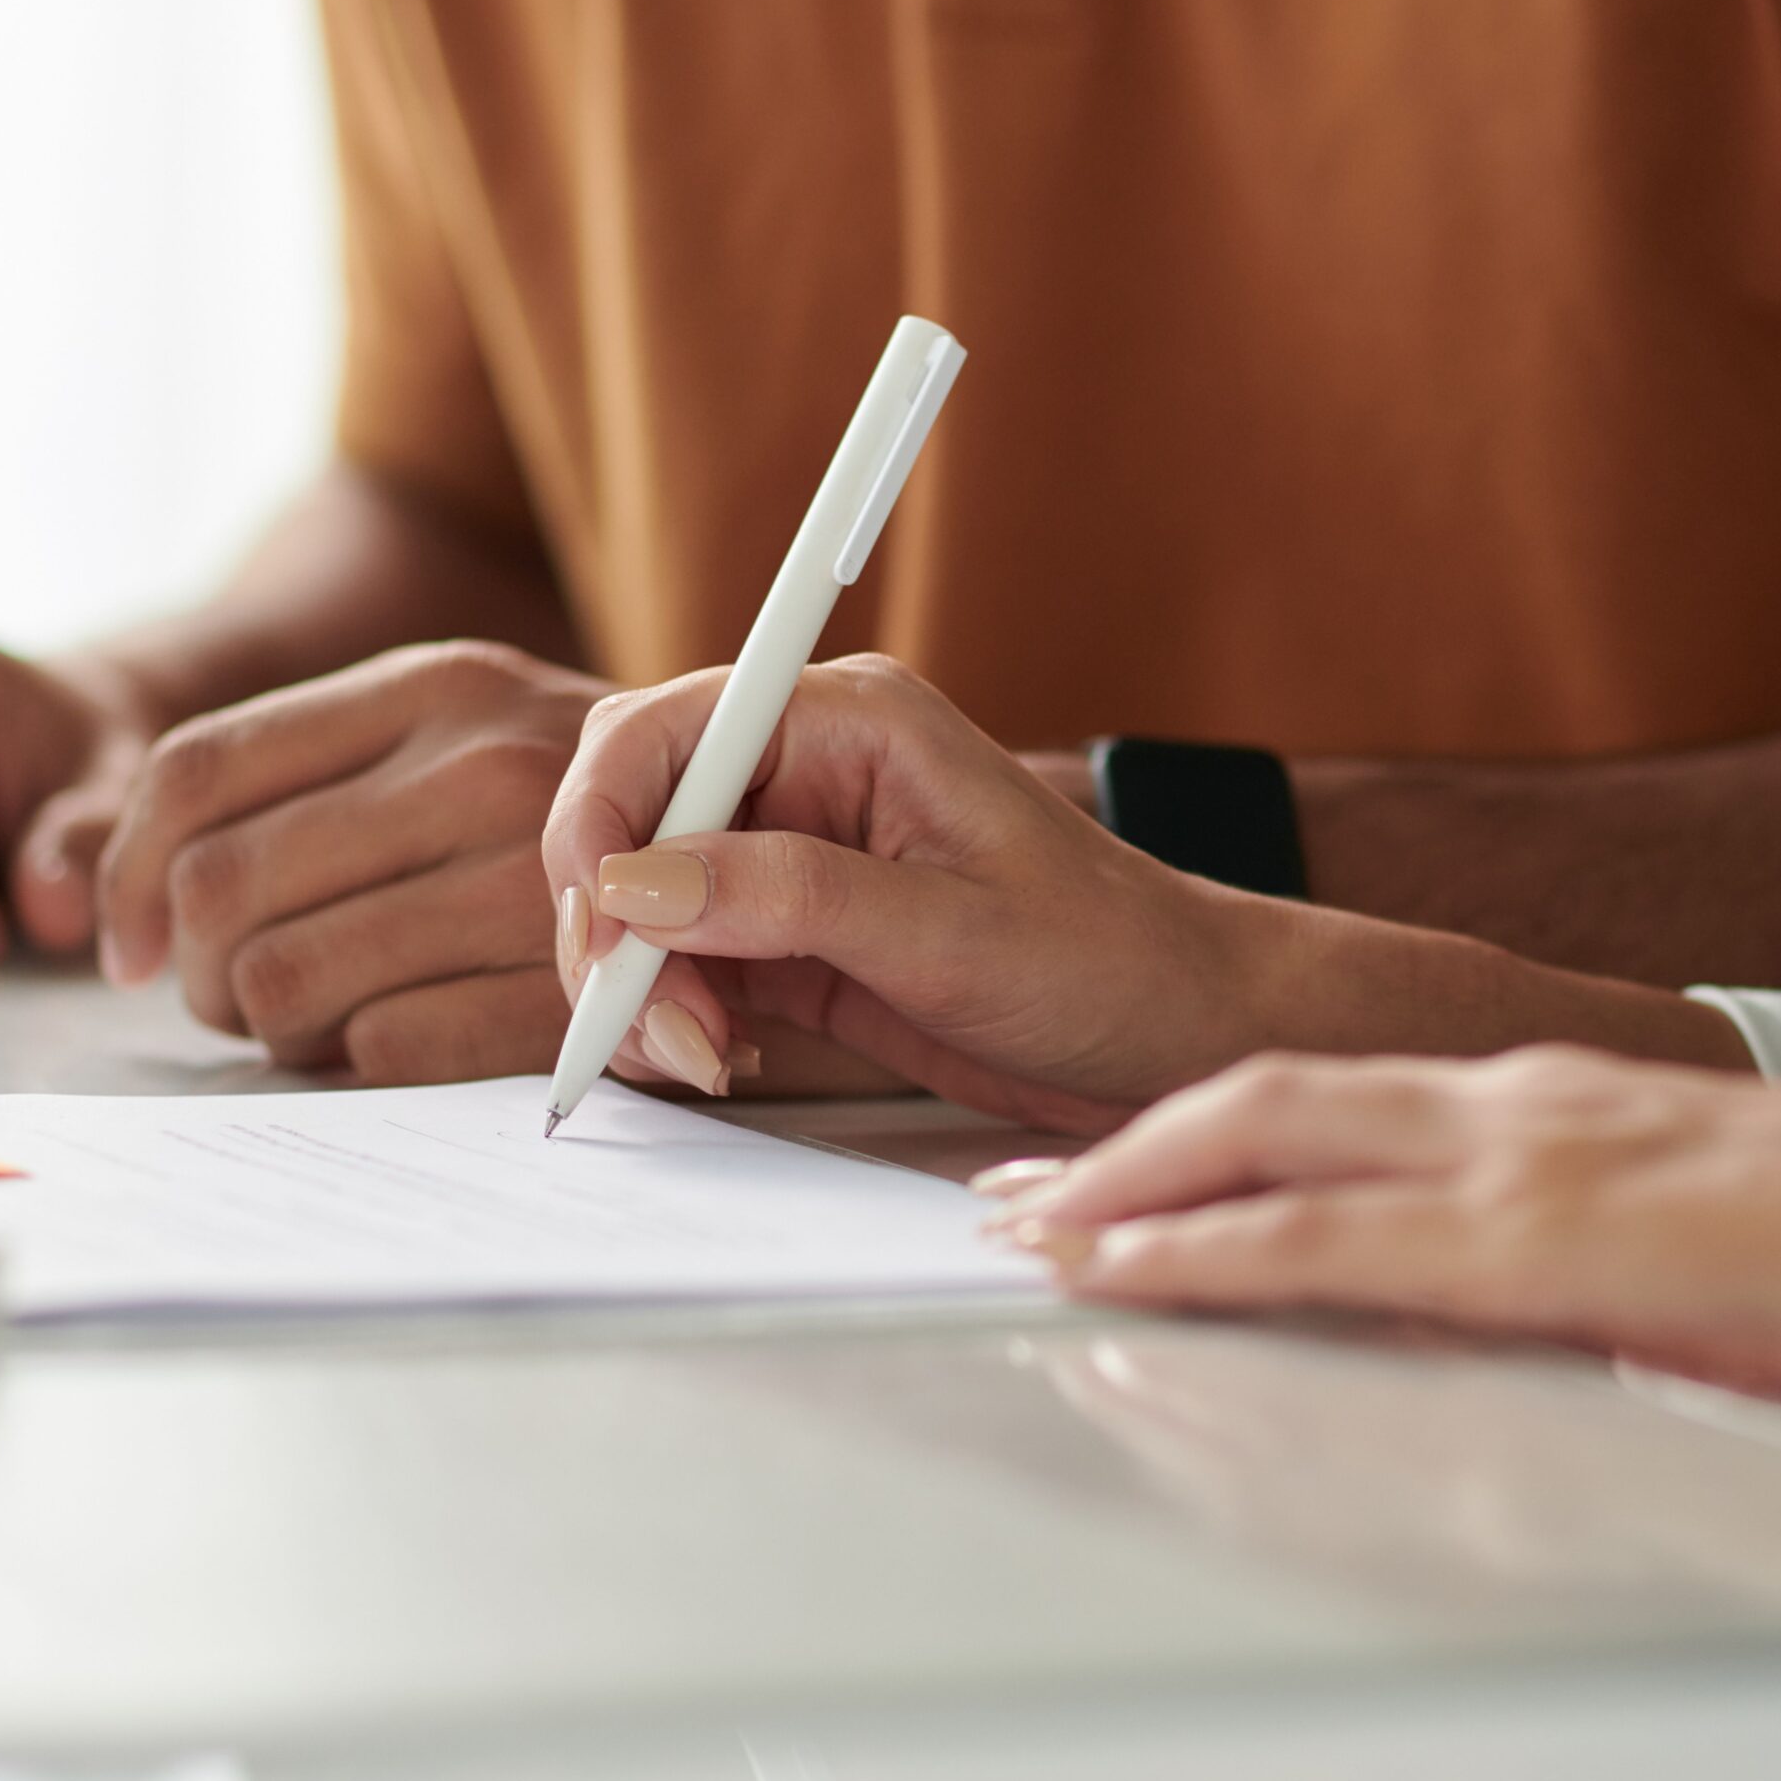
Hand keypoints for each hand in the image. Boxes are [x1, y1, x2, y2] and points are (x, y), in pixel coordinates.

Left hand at [95, 640, 612, 1080]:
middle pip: (220, 890)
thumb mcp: (468, 745)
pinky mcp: (569, 980)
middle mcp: (482, 757)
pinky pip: (385, 1046)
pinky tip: (395, 1050)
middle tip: (235, 1004)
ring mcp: (531, 869)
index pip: (198, 770)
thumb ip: (309, 781)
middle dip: (199, 975)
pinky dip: (364, 1065)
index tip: (125, 947)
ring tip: (320, 1029)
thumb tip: (61, 870)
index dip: (121, 874)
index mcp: (437, 682)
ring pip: (284, 983)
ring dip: (277, 1033)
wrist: (824, 852)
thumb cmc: (607, 820)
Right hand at [544, 655, 1305, 1133]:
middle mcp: (807, 774)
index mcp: (849, 722)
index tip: (601, 921)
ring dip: (645, 987)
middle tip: (653, 1025)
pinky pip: (686, 962)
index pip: (665, 731)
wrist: (1179, 1031)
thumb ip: (790, 899)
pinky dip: (676, 1015)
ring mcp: (793, 857)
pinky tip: (724, 1057)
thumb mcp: (950, 933)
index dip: (602, 819)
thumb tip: (638, 884)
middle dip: (618, 926)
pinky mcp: (793, 935)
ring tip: (706, 1057)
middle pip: (631, 821)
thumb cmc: (1107, 960)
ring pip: (646, 905)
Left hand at [987, 1052, 1780, 1448]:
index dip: (1215, 1126)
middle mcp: (1505, 1103)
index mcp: (1548, 1104)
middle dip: (1127, 1143)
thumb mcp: (1695, 1237)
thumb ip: (1601, 1253)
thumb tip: (1552, 1303)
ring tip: (1027, 1229)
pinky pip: (1319, 1238)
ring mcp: (1507, 1159)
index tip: (1125, 1161)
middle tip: (1019, 1189)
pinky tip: (1130, 1274)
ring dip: (1130, 1187)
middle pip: (1263, 1095)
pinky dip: (1203, 1250)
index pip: (1342, 1098)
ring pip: (1262, 1146)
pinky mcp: (1520, 1233)